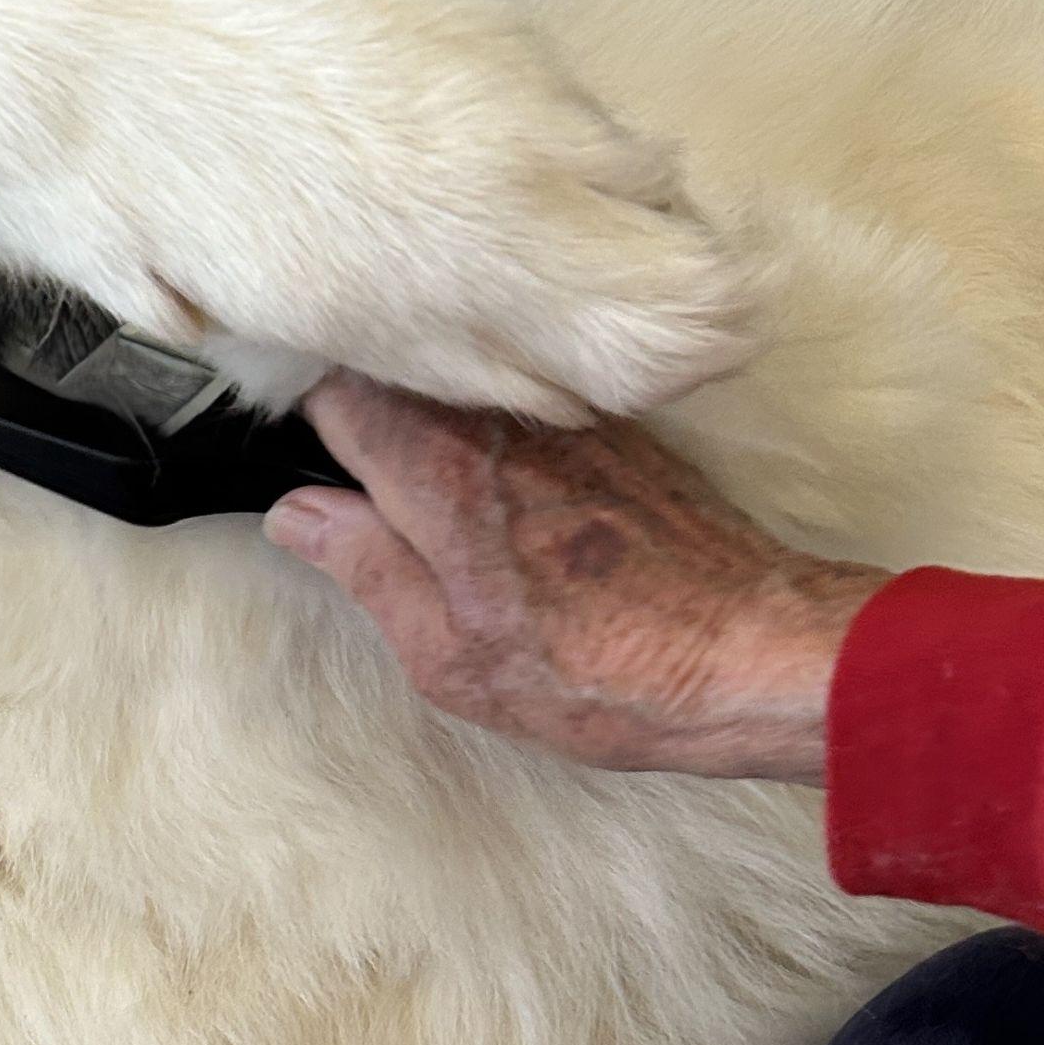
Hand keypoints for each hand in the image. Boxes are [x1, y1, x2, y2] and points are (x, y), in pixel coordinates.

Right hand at [264, 374, 884, 780]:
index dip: (305, 411)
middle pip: (399, 371)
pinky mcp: (614, 429)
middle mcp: (495, 420)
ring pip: (464, 383)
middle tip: (344, 467)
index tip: (297, 448)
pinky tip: (504, 489)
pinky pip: (525, 403)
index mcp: (436, 471)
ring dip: (430, 412)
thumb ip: (364, 568)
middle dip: (363, 403)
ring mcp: (560, 416)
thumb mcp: (447, 655)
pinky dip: (496, 426)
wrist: (748, 653)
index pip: (335, 386)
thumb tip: (295, 512)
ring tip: (417, 479)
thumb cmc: (594, 673)